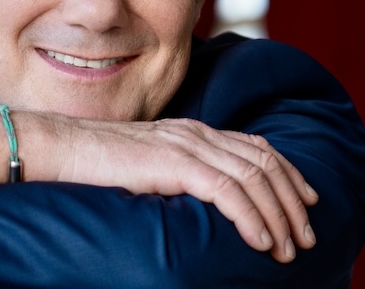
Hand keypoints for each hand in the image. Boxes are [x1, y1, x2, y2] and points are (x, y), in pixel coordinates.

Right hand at [54, 116, 317, 262]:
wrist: (70, 148)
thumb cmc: (105, 160)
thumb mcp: (154, 161)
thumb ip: (183, 168)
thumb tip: (207, 195)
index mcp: (195, 131)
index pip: (256, 146)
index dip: (287, 173)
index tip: (305, 200)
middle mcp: (198, 133)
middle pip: (263, 160)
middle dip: (292, 198)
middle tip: (305, 232)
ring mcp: (186, 144)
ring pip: (252, 176)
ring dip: (277, 213)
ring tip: (287, 245)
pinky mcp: (174, 162)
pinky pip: (227, 190)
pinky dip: (250, 216)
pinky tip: (259, 240)